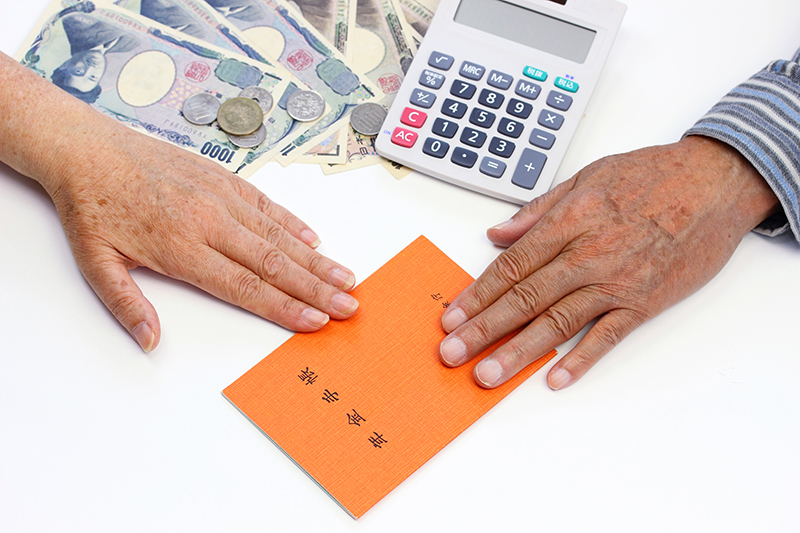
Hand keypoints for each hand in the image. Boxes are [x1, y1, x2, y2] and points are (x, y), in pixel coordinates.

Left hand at [0, 52, 357, 351]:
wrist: (88, 149)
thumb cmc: (92, 206)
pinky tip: (315, 242)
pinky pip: (267, 205)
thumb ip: (126, 305)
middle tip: (349, 305)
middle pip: (273, 263)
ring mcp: (220, 197)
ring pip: (279, 234)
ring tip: (347, 277)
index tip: (315, 321)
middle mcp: (208, 221)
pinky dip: (294, 224)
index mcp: (179, 247)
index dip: (284, 306)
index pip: (244, 286)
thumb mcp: (95, 263)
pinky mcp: (223, 178)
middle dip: (316, 288)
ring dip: (316, 259)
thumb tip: (151, 341)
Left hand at [439, 137, 778, 389]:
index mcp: (570, 220)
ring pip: (557, 321)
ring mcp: (617, 281)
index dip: (477, 293)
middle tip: (451, 352)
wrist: (716, 182)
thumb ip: (538, 210)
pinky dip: (581, 358)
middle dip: (483, 328)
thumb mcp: (587, 176)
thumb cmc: (652, 175)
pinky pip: (608, 336)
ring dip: (518, 351)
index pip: (511, 265)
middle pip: (525, 297)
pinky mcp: (645, 302)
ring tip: (487, 373)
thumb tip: (496, 235)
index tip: (451, 316)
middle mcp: (588, 253)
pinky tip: (554, 378)